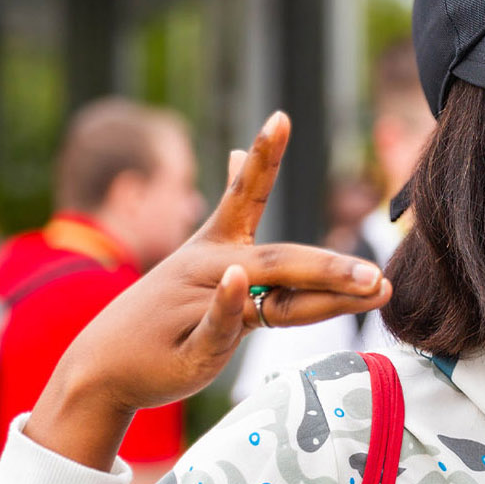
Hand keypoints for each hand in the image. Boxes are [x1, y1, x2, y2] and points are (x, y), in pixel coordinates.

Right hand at [27, 112, 390, 471]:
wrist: (107, 368)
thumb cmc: (166, 317)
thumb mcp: (202, 259)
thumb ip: (234, 215)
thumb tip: (241, 155)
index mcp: (218, 246)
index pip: (247, 195)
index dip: (264, 155)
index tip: (280, 116)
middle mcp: (213, 266)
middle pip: (281, 256)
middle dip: (334, 264)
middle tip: (377, 273)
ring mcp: (202, 303)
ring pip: (268, 290)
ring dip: (320, 281)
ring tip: (363, 279)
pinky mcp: (195, 344)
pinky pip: (217, 322)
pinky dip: (228, 303)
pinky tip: (237, 277)